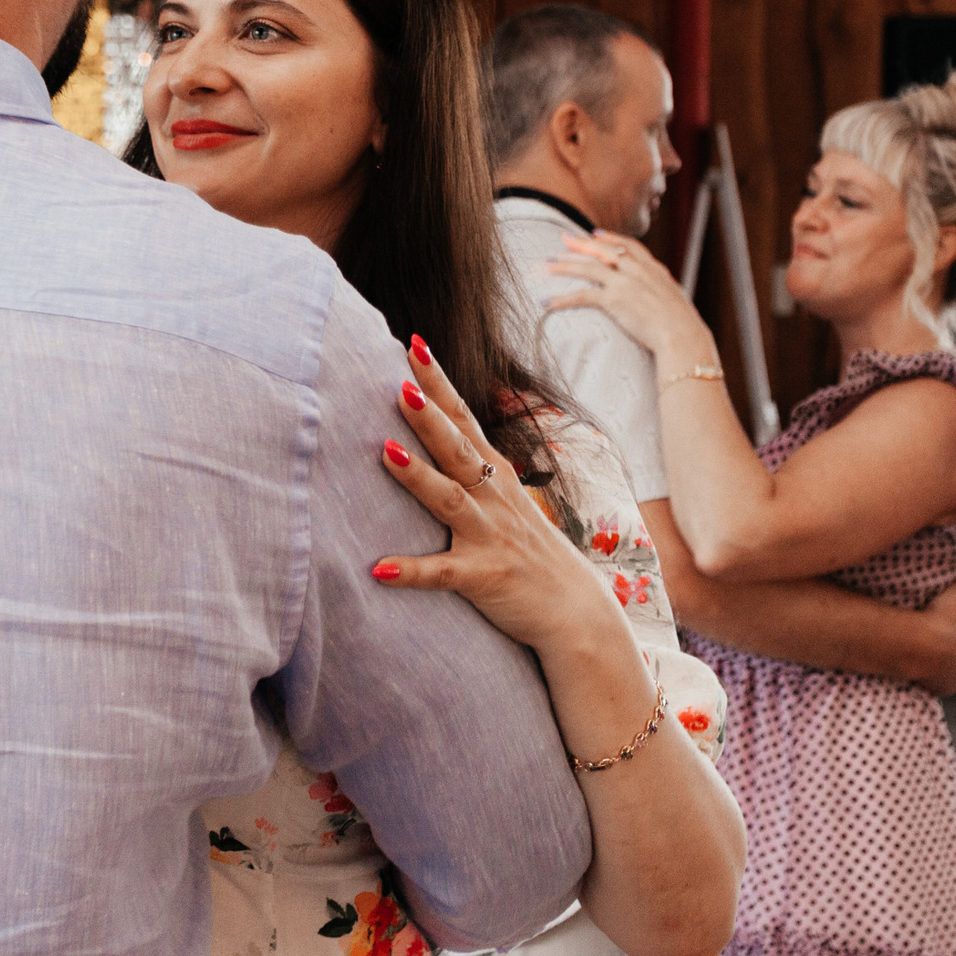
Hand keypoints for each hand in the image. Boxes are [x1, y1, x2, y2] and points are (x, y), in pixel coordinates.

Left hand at [373, 337, 619, 653]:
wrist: (577, 611)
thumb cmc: (532, 553)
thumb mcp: (507, 500)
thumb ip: (476, 470)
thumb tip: (444, 435)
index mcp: (495, 476)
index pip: (464, 417)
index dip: (440, 382)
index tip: (414, 343)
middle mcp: (493, 498)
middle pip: (457, 448)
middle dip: (429, 415)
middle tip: (399, 382)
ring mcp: (490, 536)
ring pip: (450, 500)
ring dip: (418, 476)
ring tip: (385, 451)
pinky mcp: (484, 577)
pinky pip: (443, 574)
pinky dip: (412, 570)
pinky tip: (379, 568)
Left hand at [545, 234, 717, 368]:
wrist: (682, 334)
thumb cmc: (682, 325)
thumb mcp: (675, 299)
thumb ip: (662, 292)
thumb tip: (661, 296)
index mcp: (653, 269)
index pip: (628, 246)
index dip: (610, 238)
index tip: (595, 234)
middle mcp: (637, 270)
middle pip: (602, 251)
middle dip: (580, 244)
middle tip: (562, 238)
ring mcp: (624, 283)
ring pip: (588, 268)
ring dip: (564, 265)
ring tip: (546, 265)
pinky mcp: (613, 300)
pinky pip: (581, 295)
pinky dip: (562, 299)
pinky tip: (547, 304)